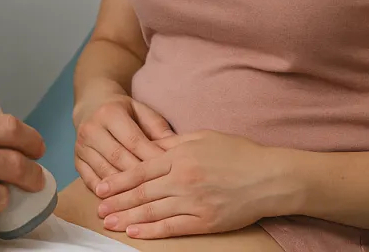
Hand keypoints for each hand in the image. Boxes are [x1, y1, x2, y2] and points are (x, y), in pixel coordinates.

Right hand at [73, 93, 174, 192]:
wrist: (92, 106)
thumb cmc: (124, 111)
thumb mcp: (141, 111)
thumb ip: (158, 128)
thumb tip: (176, 147)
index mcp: (110, 113)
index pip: (133, 141)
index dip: (151, 158)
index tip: (170, 172)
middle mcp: (92, 129)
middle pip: (118, 158)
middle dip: (139, 176)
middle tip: (159, 192)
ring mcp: (81, 146)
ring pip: (104, 172)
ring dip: (122, 189)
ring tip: (141, 203)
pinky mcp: (76, 160)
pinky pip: (90, 180)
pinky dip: (105, 193)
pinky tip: (119, 202)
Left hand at [93, 130, 290, 239]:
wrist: (271, 177)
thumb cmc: (237, 153)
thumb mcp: (201, 138)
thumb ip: (171, 144)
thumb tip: (146, 147)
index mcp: (180, 156)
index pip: (140, 170)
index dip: (118, 181)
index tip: (101, 187)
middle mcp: (183, 179)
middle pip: (142, 193)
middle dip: (117, 201)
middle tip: (98, 208)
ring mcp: (195, 202)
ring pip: (153, 211)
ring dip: (128, 217)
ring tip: (109, 221)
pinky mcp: (206, 221)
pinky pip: (173, 227)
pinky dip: (152, 230)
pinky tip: (135, 231)